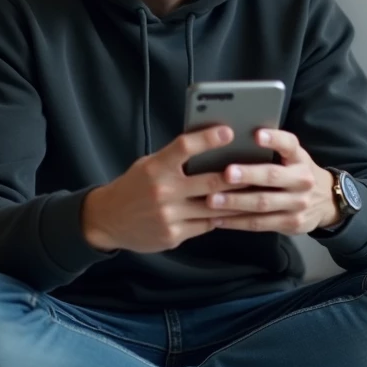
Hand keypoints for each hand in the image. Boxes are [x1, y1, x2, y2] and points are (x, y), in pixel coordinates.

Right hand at [82, 125, 250, 253]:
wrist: (107, 220)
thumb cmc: (133, 187)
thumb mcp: (148, 165)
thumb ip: (174, 159)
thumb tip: (208, 147)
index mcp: (155, 168)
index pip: (184, 147)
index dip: (207, 138)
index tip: (228, 131)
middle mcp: (163, 191)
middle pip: (209, 182)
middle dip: (236, 177)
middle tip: (259, 168)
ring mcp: (169, 216)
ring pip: (213, 208)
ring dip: (237, 201)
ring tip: (257, 192)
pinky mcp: (173, 235)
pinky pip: (205, 225)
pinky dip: (220, 217)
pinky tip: (235, 211)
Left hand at [204, 129, 340, 234]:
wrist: (328, 202)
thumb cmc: (296, 173)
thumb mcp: (294, 159)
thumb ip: (273, 152)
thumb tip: (231, 141)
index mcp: (300, 158)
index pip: (289, 145)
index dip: (274, 139)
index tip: (256, 134)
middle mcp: (302, 180)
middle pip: (273, 176)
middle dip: (248, 174)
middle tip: (226, 173)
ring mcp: (298, 204)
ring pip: (263, 203)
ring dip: (236, 202)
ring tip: (212, 200)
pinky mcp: (292, 223)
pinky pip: (260, 223)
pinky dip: (237, 222)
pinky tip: (218, 218)